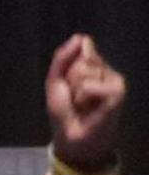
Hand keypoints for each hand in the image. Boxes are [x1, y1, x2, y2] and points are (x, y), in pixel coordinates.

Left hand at [48, 34, 125, 170]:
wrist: (71, 137)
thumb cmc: (64, 111)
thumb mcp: (56, 81)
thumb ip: (63, 58)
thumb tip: (81, 36)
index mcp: (93, 66)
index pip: (80, 49)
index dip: (66, 67)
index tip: (66, 84)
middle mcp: (106, 70)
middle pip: (82, 60)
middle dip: (70, 80)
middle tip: (75, 99)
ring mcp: (114, 80)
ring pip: (86, 71)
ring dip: (76, 91)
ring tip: (82, 104)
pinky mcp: (118, 92)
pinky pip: (91, 85)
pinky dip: (83, 97)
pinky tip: (90, 108)